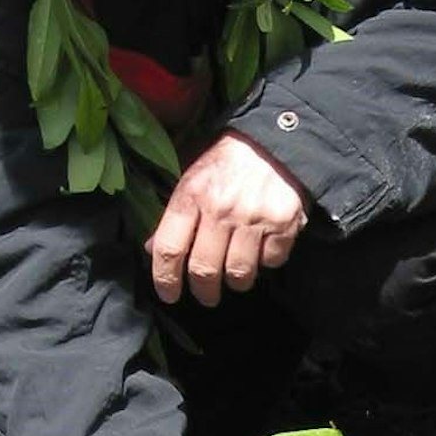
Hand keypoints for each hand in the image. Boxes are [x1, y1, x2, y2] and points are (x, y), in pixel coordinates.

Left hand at [148, 131, 306, 305]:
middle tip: (207, 296)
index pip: (169, 249)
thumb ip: (174, 214)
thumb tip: (152, 249)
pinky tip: (263, 248)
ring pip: (239, 273)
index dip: (165, 279)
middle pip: (204, 269)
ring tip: (237, 275)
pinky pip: (271, 261)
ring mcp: (253, 218)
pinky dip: (267, 261)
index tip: (169, 294)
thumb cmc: (227, 161)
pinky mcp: (283, 224)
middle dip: (204, 291)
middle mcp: (220, 210)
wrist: (274, 140)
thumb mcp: (191, 178)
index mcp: (191, 196)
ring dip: (237, 281)